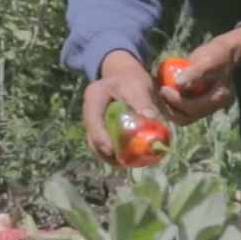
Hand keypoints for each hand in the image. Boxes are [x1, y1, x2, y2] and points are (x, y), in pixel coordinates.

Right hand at [82, 51, 162, 165]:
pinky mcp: (101, 128)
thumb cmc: (132, 78)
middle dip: (105, 153)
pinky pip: (105, 143)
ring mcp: (94, 121)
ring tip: (126, 164)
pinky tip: (129, 159)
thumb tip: (151, 118)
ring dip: (110, 156)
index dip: (100, 138)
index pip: (92, 120)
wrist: (127, 75)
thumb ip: (142, 100)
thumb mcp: (138, 85)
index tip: (112, 151)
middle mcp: (89, 111)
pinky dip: (115, 152)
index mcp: (94, 97)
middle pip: (91, 137)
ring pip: (96, 143)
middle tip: (121, 163)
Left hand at [159, 27, 240, 124]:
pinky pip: (181, 110)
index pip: (194, 108)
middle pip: (186, 118)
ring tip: (156, 95)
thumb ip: (195, 72)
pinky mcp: (197, 103)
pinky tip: (160, 92)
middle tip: (157, 95)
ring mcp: (205, 107)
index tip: (163, 89)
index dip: (176, 100)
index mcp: (219, 98)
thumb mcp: (208, 60)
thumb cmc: (218, 53)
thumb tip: (178, 82)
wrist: (224, 52)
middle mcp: (213, 107)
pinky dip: (170, 104)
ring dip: (167, 108)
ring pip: (182, 117)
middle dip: (169, 109)